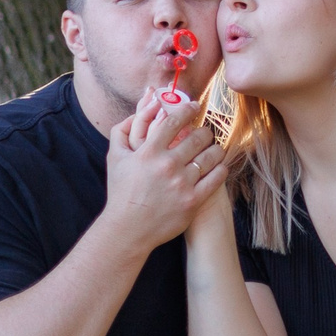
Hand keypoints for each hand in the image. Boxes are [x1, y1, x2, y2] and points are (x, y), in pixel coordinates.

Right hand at [102, 88, 227, 254]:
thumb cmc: (121, 192)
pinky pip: (217, 178)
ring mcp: (182, 183)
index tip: (194, 106)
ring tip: (214, 148)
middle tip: (205, 132)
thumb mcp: (114, 158)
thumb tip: (140, 110)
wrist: (128, 229)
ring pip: (211, 156)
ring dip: (215, 149)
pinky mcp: (193, 201)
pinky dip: (221, 169)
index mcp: (149, 152)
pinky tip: (218, 166)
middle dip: (205, 131)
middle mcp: (167, 165)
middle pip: (198, 137)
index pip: (174, 121)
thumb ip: (123, 130)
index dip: (187, 109)